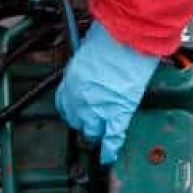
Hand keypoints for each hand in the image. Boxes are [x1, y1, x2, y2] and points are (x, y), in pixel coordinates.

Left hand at [56, 21, 159, 164]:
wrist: (129, 37)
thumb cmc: (110, 35)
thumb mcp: (87, 49)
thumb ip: (86, 66)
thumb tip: (91, 70)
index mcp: (70, 81)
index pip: (64, 104)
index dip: (71, 109)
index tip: (75, 112)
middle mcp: (80, 98)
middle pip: (77, 119)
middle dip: (83, 121)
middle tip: (89, 122)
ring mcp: (99, 108)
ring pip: (92, 131)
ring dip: (95, 134)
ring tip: (99, 138)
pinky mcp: (120, 112)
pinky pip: (113, 136)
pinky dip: (110, 149)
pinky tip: (108, 157)